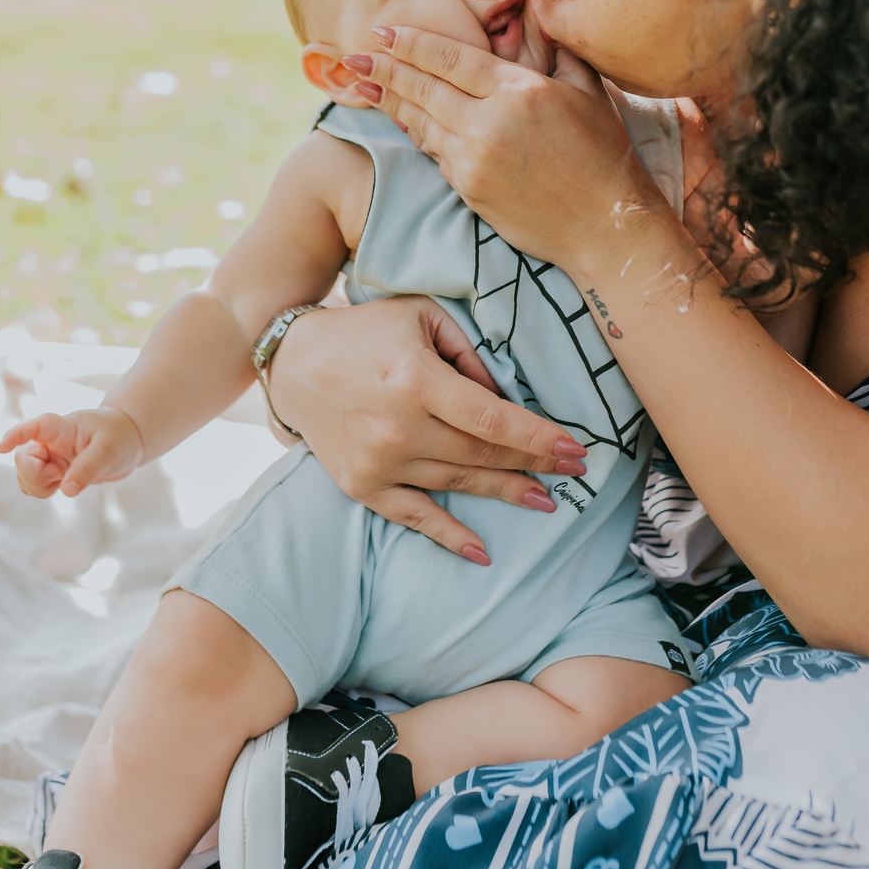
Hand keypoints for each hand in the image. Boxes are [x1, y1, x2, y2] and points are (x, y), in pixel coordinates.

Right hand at [0, 407, 144, 498]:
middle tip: (60, 475)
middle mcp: (50, 442)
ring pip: (25, 476)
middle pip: (23, 459)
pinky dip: (41, 491)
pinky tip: (61, 486)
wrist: (129, 442)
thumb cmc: (119, 436)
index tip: (1, 448)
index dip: (16, 435)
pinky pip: (32, 486)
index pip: (36, 427)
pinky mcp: (52, 472)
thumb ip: (87, 468)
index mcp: (62, 428)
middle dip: (35, 475)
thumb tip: (66, 490)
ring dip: (39, 485)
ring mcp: (49, 457)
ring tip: (67, 479)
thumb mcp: (108, 451)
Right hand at [267, 297, 588, 559]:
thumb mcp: (421, 317)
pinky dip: (450, 537)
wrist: (294, 364)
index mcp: (415, 379)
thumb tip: (503, 395)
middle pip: (481, 455)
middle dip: (534, 464)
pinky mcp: (362, 486)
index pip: (492, 418)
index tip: (574, 448)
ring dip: (506, 493)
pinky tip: (483, 551)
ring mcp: (379, 462)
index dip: (537, 437)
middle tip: (575, 472)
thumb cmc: (366, 332)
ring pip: (457, 484)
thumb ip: (468, 352)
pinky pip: (414, 517)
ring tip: (545, 500)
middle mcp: (398, 427)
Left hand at [341, 30, 665, 266]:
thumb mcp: (588, 90)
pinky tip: (402, 122)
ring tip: (363, 85)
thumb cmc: (604, 155)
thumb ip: (557, 50)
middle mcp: (490, 122)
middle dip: (384, 70)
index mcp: (520, 90)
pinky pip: (435, 154)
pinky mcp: (469, 189)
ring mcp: (475, 159)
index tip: (382, 33)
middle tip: (352, 57)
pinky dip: (416, 135)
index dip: (411, 44)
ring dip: (390, 102)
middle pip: (423, 88)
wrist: (606, 225)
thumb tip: (539, 12)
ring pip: (421, 123)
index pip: (450, 58)